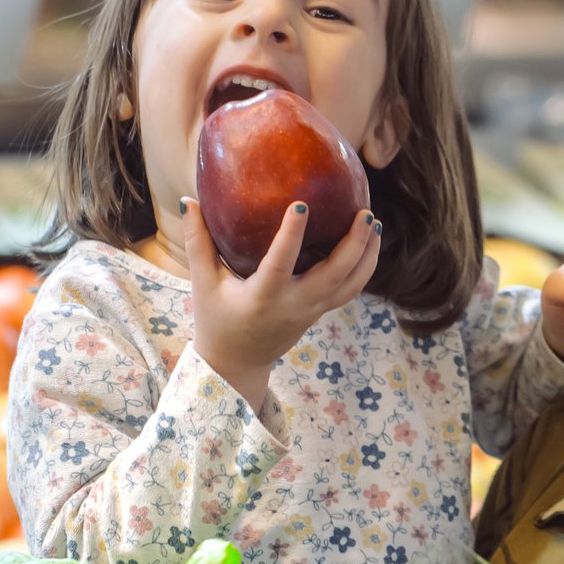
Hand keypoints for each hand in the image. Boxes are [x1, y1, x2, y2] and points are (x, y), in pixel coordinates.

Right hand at [181, 196, 380, 413]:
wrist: (237, 363)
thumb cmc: (216, 318)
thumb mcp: (202, 283)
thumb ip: (197, 242)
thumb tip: (189, 200)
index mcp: (262, 297)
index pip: (281, 263)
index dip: (292, 234)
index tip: (302, 204)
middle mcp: (293, 305)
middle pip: (334, 276)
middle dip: (354, 245)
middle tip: (365, 212)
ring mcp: (311, 311)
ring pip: (350, 285)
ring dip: (367, 255)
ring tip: (374, 223)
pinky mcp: (320, 313)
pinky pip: (349, 290)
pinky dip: (364, 267)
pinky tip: (369, 242)